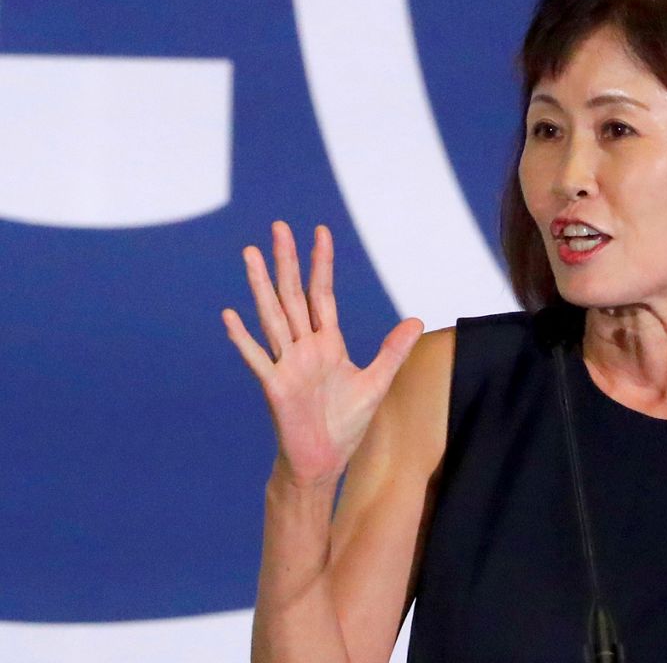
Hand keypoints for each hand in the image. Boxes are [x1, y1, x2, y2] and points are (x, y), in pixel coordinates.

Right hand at [221, 221, 423, 485]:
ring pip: (272, 316)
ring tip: (250, 254)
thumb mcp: (378, 381)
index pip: (322, 293)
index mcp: (326, 342)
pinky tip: (230, 315)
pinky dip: (243, 338)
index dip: (321, 263)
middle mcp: (303, 347)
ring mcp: (286, 364)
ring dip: (260, 286)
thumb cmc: (346, 423)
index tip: (320, 231)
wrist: (325, 460)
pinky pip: (257, 358)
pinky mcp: (275, 387)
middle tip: (278, 226)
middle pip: (293, 295)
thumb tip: (416, 320)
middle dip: (287, 260)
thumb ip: (393, 350)